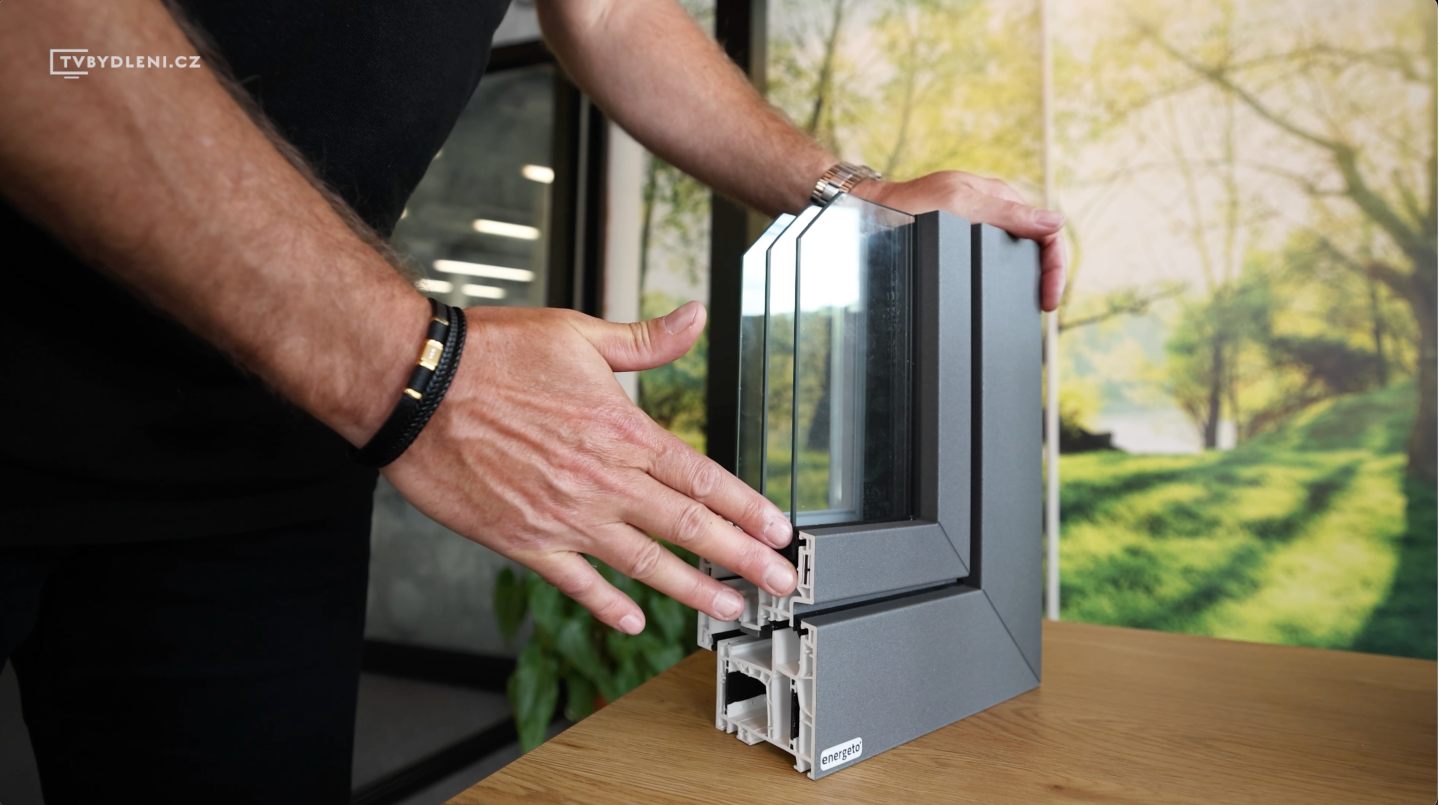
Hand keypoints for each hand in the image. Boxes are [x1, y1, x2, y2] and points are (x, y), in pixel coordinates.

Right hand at [382, 301, 797, 634]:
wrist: (417, 385)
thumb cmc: (492, 354)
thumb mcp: (579, 333)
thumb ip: (644, 340)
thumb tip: (692, 318)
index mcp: (621, 430)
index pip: (701, 478)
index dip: (747, 508)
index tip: (778, 531)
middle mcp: (602, 479)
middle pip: (687, 527)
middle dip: (741, 558)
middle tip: (779, 583)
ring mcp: (564, 515)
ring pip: (643, 563)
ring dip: (691, 589)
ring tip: (728, 608)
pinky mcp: (523, 539)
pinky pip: (575, 581)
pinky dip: (607, 604)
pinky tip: (633, 622)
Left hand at [852, 171, 1067, 310]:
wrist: (868, 217)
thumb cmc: (907, 206)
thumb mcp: (960, 204)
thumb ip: (1007, 212)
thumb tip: (1054, 221)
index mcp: (998, 197)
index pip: (1045, 228)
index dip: (1055, 264)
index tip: (1049, 298)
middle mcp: (991, 211)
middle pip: (1034, 245)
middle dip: (1045, 275)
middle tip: (1043, 306)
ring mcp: (975, 228)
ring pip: (1015, 255)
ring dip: (1026, 279)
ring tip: (1028, 303)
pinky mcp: (959, 243)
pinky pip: (990, 261)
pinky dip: (1002, 280)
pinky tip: (1001, 295)